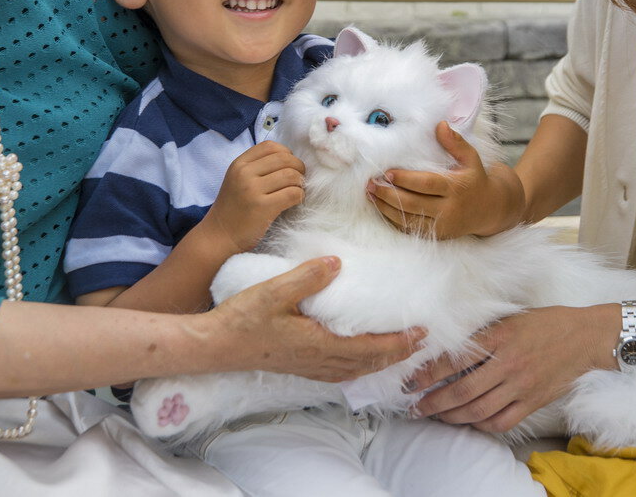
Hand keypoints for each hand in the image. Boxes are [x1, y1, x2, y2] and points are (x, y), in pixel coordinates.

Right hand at [204, 141, 304, 253]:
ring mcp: (253, 190)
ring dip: (300, 183)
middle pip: (284, 159)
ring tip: (296, 191)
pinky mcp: (263, 208)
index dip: (286, 153)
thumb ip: (257, 167)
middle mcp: (244, 173)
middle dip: (298, 167)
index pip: (270, 146)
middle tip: (299, 179)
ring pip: (291, 175)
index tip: (289, 166)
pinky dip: (299, 196)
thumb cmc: (233, 208)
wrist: (218, 236)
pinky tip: (295, 201)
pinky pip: (292, 194)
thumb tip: (290, 160)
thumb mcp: (237, 179)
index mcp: (239, 164)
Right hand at [212, 256, 427, 381]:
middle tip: (421, 342)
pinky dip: (358, 366)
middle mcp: (318, 362)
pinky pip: (339, 372)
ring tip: (397, 349)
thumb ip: (308, 277)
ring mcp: (308, 367)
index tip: (421, 333)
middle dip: (397, 354)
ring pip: (354, 370)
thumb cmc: (243, 317)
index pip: (370, 348)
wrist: (215, 345)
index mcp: (318, 345)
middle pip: (368, 363)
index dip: (398, 342)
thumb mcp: (275, 290)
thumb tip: (338, 263)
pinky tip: (356, 358)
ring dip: (379, 361)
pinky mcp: (298, 366)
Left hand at [366, 121, 524, 237]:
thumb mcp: (471, 159)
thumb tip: (440, 125)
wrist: (490, 210)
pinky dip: (394, 220)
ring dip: (387, 208)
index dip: (406, 179)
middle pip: (414, 204)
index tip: (387, 173)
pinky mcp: (438, 235)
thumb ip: (455, 142)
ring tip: (371, 195)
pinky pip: (412, 230)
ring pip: (409, 220)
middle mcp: (449, 209)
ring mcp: (443, 225)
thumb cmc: (475, 179)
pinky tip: (382, 208)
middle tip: (371, 184)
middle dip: (389, 195)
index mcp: (457, 188)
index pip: (427, 184)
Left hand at [407, 305, 616, 431]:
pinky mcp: (533, 402)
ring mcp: (521, 386)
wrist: (584, 337)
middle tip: (414, 406)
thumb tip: (449, 345)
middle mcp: (507, 364)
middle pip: (462, 392)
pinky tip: (469, 421)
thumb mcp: (508, 318)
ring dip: (452, 416)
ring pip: (479, 410)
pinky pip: (502, 421)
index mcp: (498, 338)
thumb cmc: (544, 322)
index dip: (428, 373)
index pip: (454, 361)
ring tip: (435, 416)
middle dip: (432, 402)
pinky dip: (482, 425)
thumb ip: (482, 333)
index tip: (411, 381)